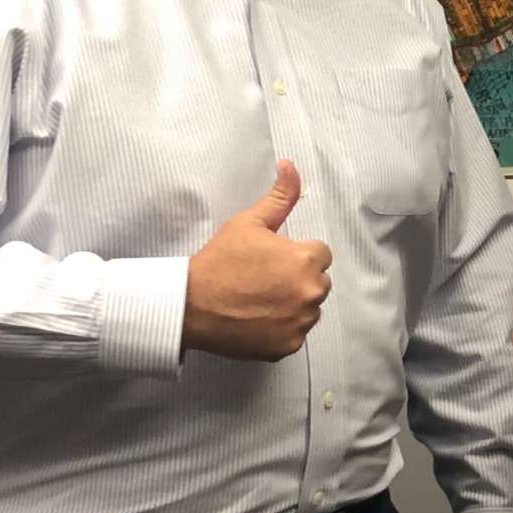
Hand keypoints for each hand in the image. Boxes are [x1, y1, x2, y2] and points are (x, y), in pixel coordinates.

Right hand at [180, 160, 332, 360]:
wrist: (191, 306)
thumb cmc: (219, 262)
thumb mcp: (248, 223)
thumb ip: (279, 197)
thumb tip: (291, 166)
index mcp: (305, 260)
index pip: (320, 253)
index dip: (297, 253)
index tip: (273, 259)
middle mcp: (310, 293)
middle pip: (318, 281)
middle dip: (299, 278)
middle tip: (265, 279)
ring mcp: (300, 323)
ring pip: (309, 309)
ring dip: (293, 304)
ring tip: (260, 299)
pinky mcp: (289, 346)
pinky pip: (295, 333)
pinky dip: (282, 328)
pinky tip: (258, 319)